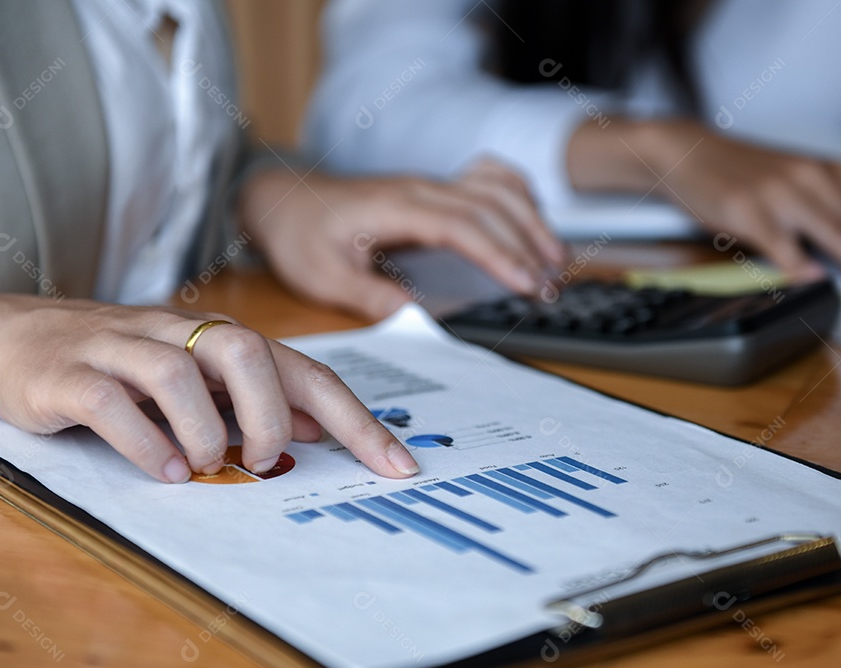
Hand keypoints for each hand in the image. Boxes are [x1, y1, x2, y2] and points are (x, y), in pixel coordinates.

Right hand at [0, 294, 418, 482]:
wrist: (16, 338)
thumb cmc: (125, 366)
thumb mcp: (201, 380)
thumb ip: (258, 398)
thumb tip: (318, 426)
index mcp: (222, 339)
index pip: (307, 374)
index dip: (357, 421)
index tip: (398, 467)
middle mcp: (180, 334)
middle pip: (245, 352)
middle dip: (269, 414)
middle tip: (263, 459)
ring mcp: (123, 349)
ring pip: (178, 373)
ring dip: (206, 432)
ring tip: (208, 466)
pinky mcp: (71, 375)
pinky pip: (113, 403)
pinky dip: (146, 443)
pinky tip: (164, 472)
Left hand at [240, 159, 565, 318]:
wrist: (284, 200)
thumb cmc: (301, 237)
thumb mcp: (323, 277)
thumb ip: (370, 296)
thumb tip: (417, 317)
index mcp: (396, 208)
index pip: (462, 225)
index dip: (499, 253)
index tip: (526, 283)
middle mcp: (421, 188)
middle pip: (491, 206)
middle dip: (528, 245)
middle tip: (551, 288)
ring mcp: (430, 184)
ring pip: (497, 188)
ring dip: (532, 220)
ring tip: (556, 262)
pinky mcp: (434, 189)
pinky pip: (488, 179)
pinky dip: (518, 195)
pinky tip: (534, 220)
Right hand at [568, 118, 840, 287]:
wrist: (689, 152)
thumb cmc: (745, 172)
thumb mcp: (798, 180)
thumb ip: (832, 210)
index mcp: (831, 169)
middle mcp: (814, 177)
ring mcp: (781, 194)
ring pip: (837, 232)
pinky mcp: (748, 212)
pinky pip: (780, 243)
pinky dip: (799, 263)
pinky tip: (815, 278)